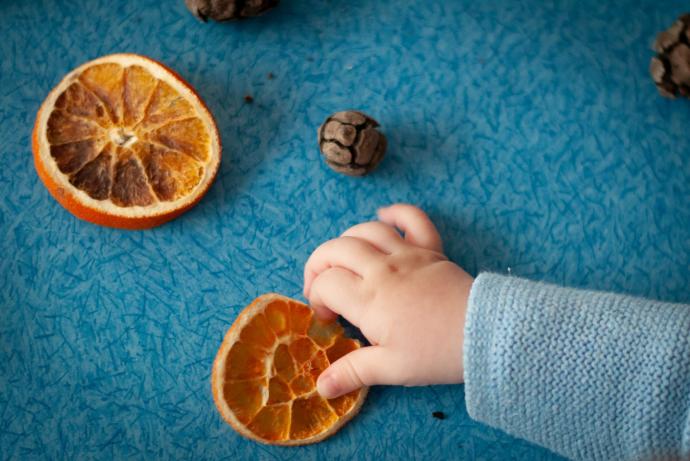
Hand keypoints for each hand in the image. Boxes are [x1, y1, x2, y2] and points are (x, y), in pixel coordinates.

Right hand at [303, 204, 472, 398]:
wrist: (484, 334)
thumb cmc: (435, 353)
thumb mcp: (391, 368)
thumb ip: (353, 372)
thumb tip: (321, 387)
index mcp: (368, 298)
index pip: (326, 284)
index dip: (317, 298)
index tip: (328, 318)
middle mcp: (382, 269)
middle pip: (336, 249)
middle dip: (318, 264)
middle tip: (319, 285)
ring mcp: (407, 254)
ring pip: (366, 230)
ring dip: (346, 240)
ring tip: (342, 259)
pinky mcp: (430, 249)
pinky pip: (413, 219)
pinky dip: (396, 212)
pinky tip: (384, 215)